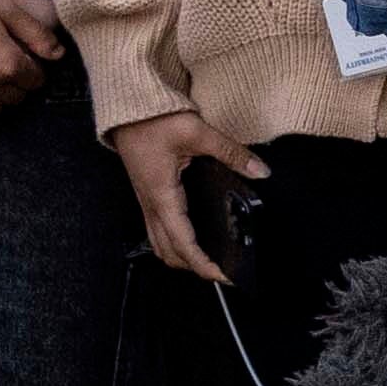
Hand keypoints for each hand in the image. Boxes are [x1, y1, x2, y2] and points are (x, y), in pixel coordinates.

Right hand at [115, 109, 224, 277]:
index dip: (204, 265)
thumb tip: (259, 170)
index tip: (224, 276)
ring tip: (209, 260)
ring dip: (182, 257)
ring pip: (160, 244)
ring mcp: (147, 201)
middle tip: (223, 271)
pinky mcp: (148, 195)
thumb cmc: (152, 120)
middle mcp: (151, 204)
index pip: (184, 244)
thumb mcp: (197, 132)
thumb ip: (231, 153)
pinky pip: (158, 229)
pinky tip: (192, 235)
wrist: (127, 109)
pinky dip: (174, 241)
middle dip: (194, 268)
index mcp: (162, 196)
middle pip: (169, 252)